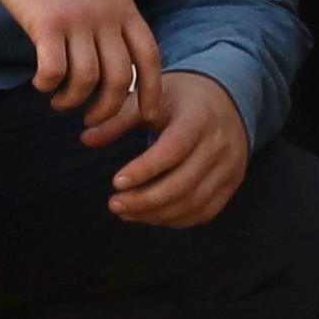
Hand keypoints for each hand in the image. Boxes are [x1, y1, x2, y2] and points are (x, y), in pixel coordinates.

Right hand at [0, 0, 164, 143]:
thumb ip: (112, 20)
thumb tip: (116, 62)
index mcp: (124, 7)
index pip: (150, 56)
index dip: (152, 90)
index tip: (147, 116)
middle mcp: (106, 15)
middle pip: (120, 78)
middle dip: (108, 109)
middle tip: (90, 119)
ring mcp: (77, 19)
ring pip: (86, 80)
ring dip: (72, 101)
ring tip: (59, 101)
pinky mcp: (46, 23)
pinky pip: (54, 70)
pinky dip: (48, 85)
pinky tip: (40, 83)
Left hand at [107, 70, 250, 227]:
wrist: (228, 98)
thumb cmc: (183, 99)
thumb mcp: (153, 98)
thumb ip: (119, 119)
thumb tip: (86, 139)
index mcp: (199, 117)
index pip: (173, 150)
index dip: (144, 170)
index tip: (115, 183)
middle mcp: (220, 143)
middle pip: (184, 183)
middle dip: (145, 200)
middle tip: (114, 204)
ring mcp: (230, 165)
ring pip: (194, 202)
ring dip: (156, 213)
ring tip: (126, 211)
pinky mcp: (232, 182)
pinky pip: (205, 211)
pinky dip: (176, 219)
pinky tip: (150, 215)